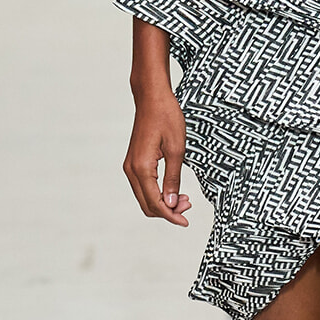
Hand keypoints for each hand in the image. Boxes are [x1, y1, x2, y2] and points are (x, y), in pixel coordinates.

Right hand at [124, 91, 191, 225]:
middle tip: (188, 206)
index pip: (155, 203)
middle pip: (147, 205)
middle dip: (167, 211)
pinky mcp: (133, 162)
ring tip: (184, 198)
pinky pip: (143, 186)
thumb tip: (170, 205)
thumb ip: (173, 179)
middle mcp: (131, 169)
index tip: (186, 221)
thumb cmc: (167, 117)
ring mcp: (130, 166)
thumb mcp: (177, 149)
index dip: (171, 216)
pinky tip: (172, 189)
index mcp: (142, 168)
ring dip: (162, 203)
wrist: (152, 97)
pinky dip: (157, 193)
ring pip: (144, 197)